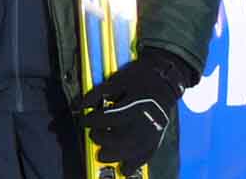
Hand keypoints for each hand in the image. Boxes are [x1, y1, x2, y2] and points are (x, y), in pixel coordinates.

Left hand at [72, 48, 189, 172]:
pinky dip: (137, 162)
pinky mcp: (159, 134)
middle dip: (104, 141)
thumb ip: (97, 94)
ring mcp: (154, 129)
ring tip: (103, 156)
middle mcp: (146, 120)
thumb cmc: (139, 76)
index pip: (109, 118)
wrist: (164, 78)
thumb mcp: (116, 80)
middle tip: (93, 137)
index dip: (92, 121)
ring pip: (135, 150)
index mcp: (134, 104)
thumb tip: (81, 106)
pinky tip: (127, 168)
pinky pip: (148, 153)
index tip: (83, 120)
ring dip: (117, 156)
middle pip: (123, 139)